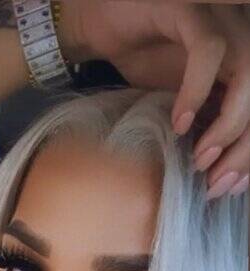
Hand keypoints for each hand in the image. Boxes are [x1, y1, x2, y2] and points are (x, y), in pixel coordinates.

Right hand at [60, 0, 249, 196]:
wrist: (102, 22)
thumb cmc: (142, 61)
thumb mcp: (178, 105)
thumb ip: (202, 127)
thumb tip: (218, 178)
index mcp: (241, 66)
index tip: (228, 186)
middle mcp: (240, 40)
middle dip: (244, 149)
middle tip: (215, 182)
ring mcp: (220, 21)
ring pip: (248, 73)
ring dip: (229, 125)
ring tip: (200, 157)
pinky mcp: (191, 10)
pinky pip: (208, 51)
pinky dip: (198, 91)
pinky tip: (179, 124)